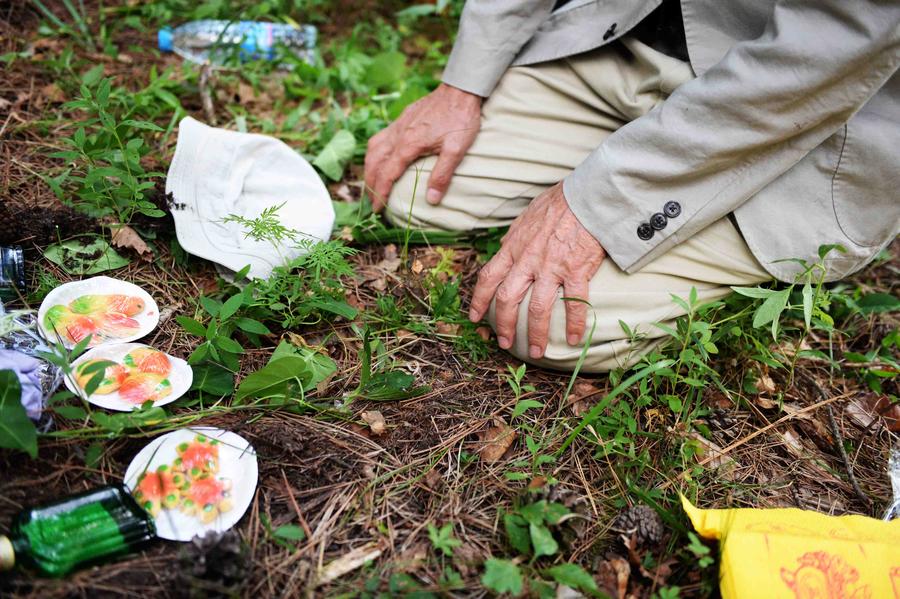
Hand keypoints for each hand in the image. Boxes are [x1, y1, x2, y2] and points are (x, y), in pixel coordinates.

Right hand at [364, 83, 481, 210]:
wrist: (460, 89)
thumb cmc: (461, 119)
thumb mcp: (456, 150)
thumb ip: (442, 175)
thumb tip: (431, 200)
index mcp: (408, 145)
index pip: (386, 174)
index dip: (380, 194)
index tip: (378, 210)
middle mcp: (398, 135)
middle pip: (374, 163)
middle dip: (370, 184)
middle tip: (373, 202)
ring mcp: (398, 125)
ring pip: (373, 149)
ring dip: (369, 168)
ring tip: (371, 183)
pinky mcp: (402, 119)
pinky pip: (380, 138)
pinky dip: (374, 152)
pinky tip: (380, 158)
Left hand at [468, 183, 604, 358]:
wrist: (588, 195)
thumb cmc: (561, 202)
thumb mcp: (528, 216)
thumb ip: (517, 236)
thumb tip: (507, 245)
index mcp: (514, 247)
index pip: (488, 277)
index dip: (479, 300)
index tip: (475, 317)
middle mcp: (528, 260)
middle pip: (507, 299)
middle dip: (503, 325)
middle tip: (504, 343)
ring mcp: (552, 267)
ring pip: (537, 309)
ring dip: (536, 334)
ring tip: (537, 352)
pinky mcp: (576, 270)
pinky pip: (574, 303)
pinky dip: (574, 324)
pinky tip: (573, 339)